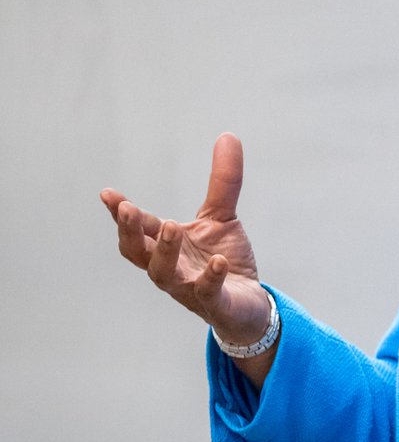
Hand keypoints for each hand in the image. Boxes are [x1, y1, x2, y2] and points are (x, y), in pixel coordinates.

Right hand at [100, 133, 270, 348]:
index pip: (139, 227)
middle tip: (128, 209)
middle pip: (138, 252)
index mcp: (166, 245)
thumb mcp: (222, 216)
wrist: (247, 305)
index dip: (122, 213)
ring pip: (165, 274)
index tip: (108, 194)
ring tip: (172, 226)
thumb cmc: (223, 261)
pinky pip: (207, 292)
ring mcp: (188, 287)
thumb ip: (223, 181)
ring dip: (165, 251)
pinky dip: (210, 277)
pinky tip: (218, 262)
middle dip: (130, 231)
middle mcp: (170, 267)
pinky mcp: (214, 303)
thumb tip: (228, 136)